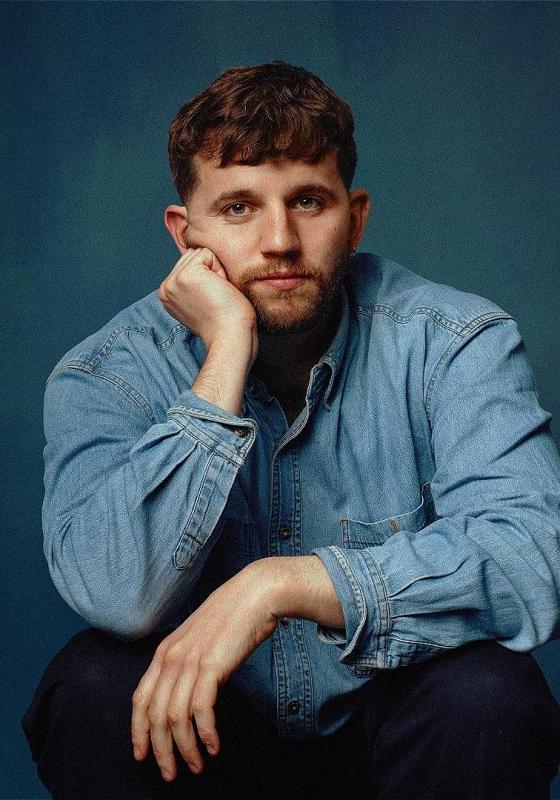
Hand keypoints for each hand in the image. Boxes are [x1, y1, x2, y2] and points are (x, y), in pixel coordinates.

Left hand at [131, 562, 277, 781]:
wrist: (254, 595)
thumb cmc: (231, 617)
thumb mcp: (198, 641)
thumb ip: (187, 664)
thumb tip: (187, 696)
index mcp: (164, 652)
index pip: (139, 700)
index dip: (138, 731)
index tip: (141, 755)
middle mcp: (170, 658)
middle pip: (154, 716)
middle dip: (160, 750)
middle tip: (171, 773)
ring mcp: (190, 661)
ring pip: (175, 718)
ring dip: (185, 748)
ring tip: (196, 765)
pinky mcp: (211, 666)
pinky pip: (201, 710)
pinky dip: (205, 733)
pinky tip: (214, 746)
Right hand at [157, 248, 256, 356]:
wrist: (230, 336)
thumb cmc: (225, 322)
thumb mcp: (201, 301)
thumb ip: (193, 284)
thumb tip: (199, 258)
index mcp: (167, 294)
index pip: (189, 264)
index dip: (207, 277)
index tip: (210, 302)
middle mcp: (166, 287)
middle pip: (193, 255)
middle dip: (211, 272)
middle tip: (215, 298)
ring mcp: (174, 280)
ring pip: (201, 254)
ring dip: (216, 271)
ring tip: (217, 294)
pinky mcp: (187, 275)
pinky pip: (209, 254)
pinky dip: (221, 270)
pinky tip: (220, 290)